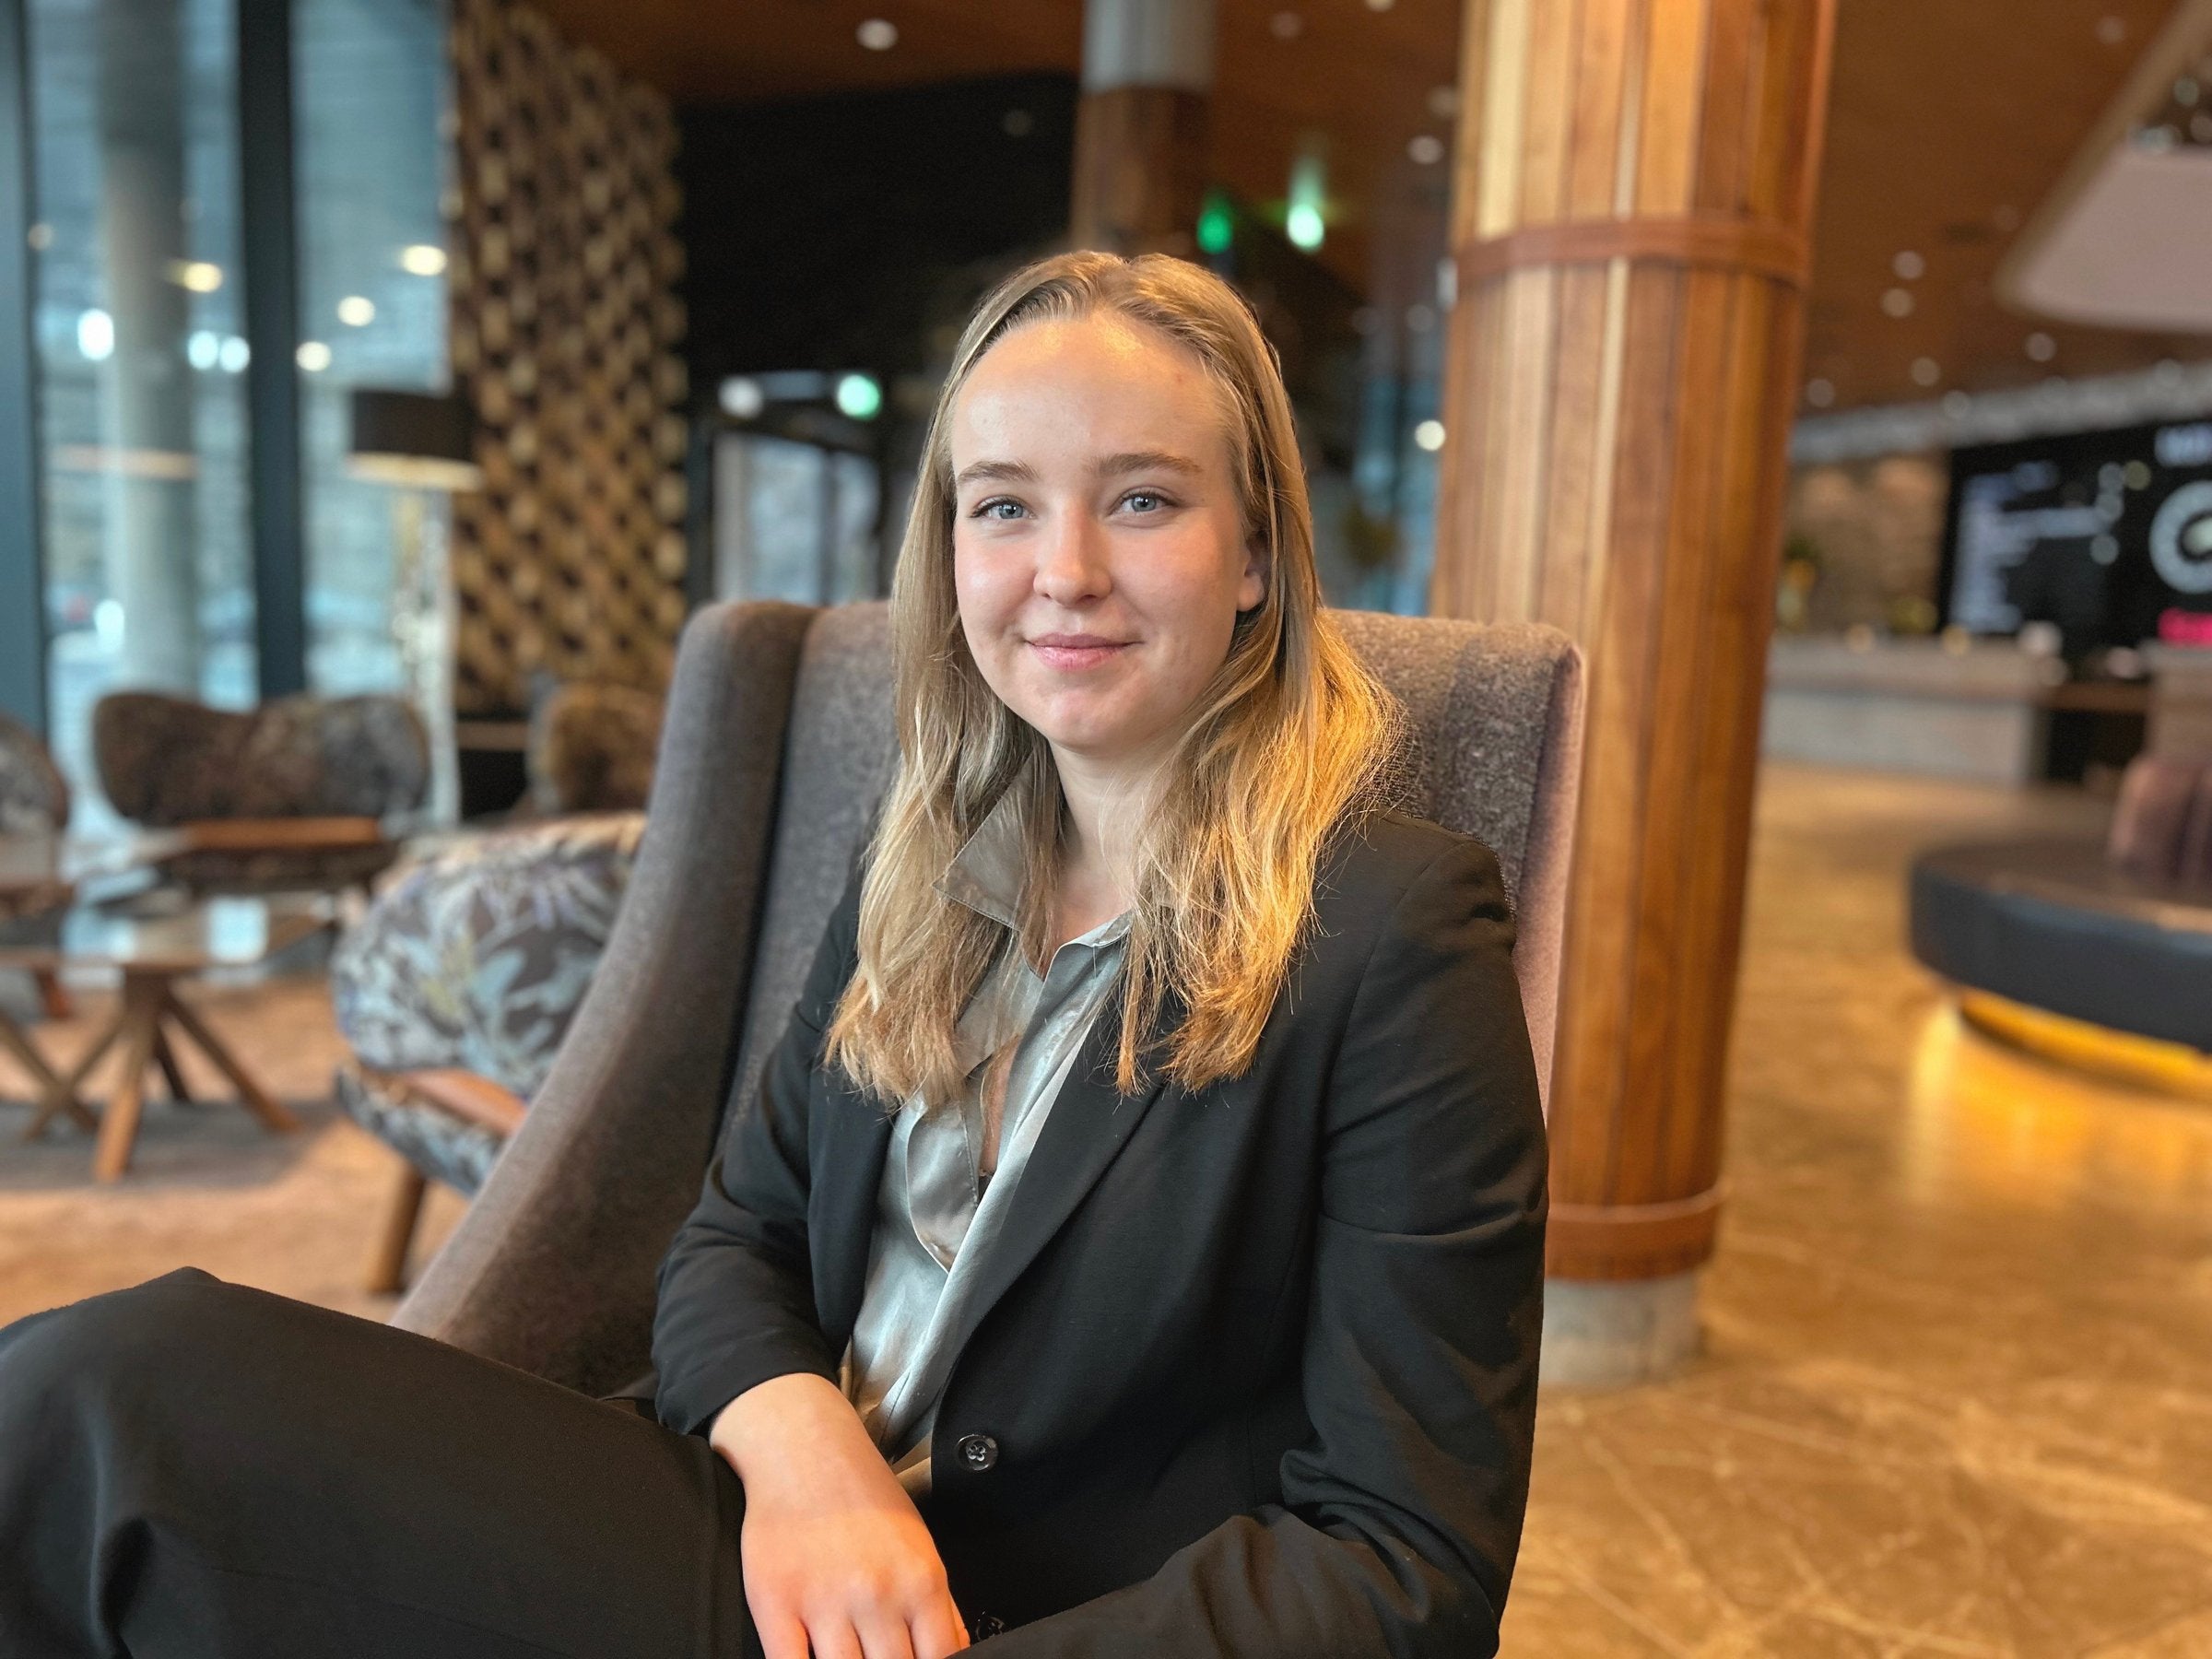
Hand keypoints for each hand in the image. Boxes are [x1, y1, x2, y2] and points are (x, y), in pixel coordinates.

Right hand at [711, 1373, 969, 1658]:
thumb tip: (955, 1653)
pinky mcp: (776, 1603)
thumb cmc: (864, 1496)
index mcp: (920, 1582)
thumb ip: (941, 1607)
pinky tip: (811, 1657)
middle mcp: (876, 1595)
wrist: (805, 1449)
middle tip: (876, 1653)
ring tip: (847, 1653)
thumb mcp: (921, 1545)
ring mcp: (825, 1602)